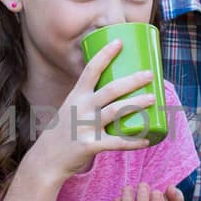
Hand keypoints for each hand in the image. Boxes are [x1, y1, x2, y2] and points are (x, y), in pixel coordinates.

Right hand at [25, 40, 155, 179]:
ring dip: (136, 104)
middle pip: (110, 89)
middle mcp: (81, 108)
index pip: (91, 69)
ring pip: (115, 112)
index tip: (119, 41)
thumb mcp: (71, 108)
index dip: (105, 54)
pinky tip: (147, 139)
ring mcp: (85, 126)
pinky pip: (116, 142)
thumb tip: (117, 89)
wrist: (46, 159)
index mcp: (76, 95)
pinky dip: (133, 141)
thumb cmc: (64, 131)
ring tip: (153, 98)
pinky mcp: (90, 145)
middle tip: (149, 74)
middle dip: (132, 80)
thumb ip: (90, 99)